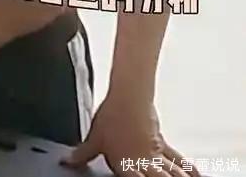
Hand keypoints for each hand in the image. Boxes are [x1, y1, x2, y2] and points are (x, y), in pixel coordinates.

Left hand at [59, 96, 200, 176]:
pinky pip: (178, 160)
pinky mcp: (163, 144)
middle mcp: (144, 162)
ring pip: (173, 173)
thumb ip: (83, 153)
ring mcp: (156, 153)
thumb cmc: (113, 115)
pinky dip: (188, 169)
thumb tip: (68, 162)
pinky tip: (196, 175)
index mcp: (126, 165)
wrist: (130, 95)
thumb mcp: (95, 137)